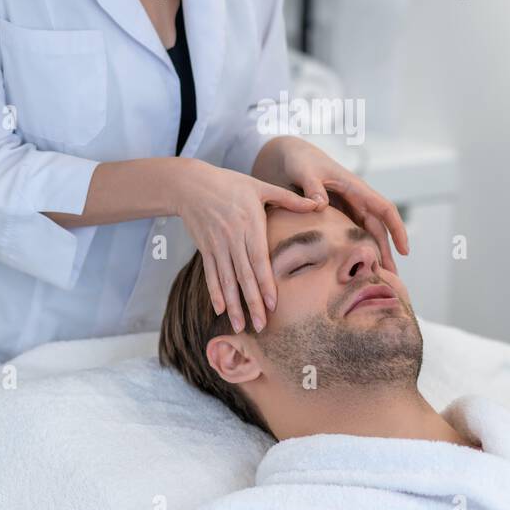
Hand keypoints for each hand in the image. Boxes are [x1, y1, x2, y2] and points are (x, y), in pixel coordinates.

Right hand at [176, 157, 319, 333]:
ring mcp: (217, 245)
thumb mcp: (260, 186)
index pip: (259, 260)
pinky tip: (221, 310)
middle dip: (252, 303)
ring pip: (226, 280)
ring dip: (233, 305)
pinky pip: (210, 274)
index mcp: (249, 224)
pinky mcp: (205, 249)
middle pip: (244, 276)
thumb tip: (318, 203)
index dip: (265, 284)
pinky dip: (214, 293)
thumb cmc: (229, 183)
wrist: (191, 184)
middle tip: (262, 326)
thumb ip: (289, 198)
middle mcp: (232, 238)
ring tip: (240, 326)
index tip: (273, 305)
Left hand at [256, 137, 408, 273]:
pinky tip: (354, 267)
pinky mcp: (335, 215)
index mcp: (355, 187)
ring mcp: (346, 208)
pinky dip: (355, 250)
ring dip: (373, 254)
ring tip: (377, 278)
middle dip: (386, 252)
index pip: (384, 209)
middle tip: (391, 278)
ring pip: (366, 234)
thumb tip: (321, 205)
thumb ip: (312, 186)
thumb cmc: (299, 160)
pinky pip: (349, 235)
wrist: (287, 157)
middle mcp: (355, 199)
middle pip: (378, 229)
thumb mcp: (304, 171)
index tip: (405, 251)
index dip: (397, 230)